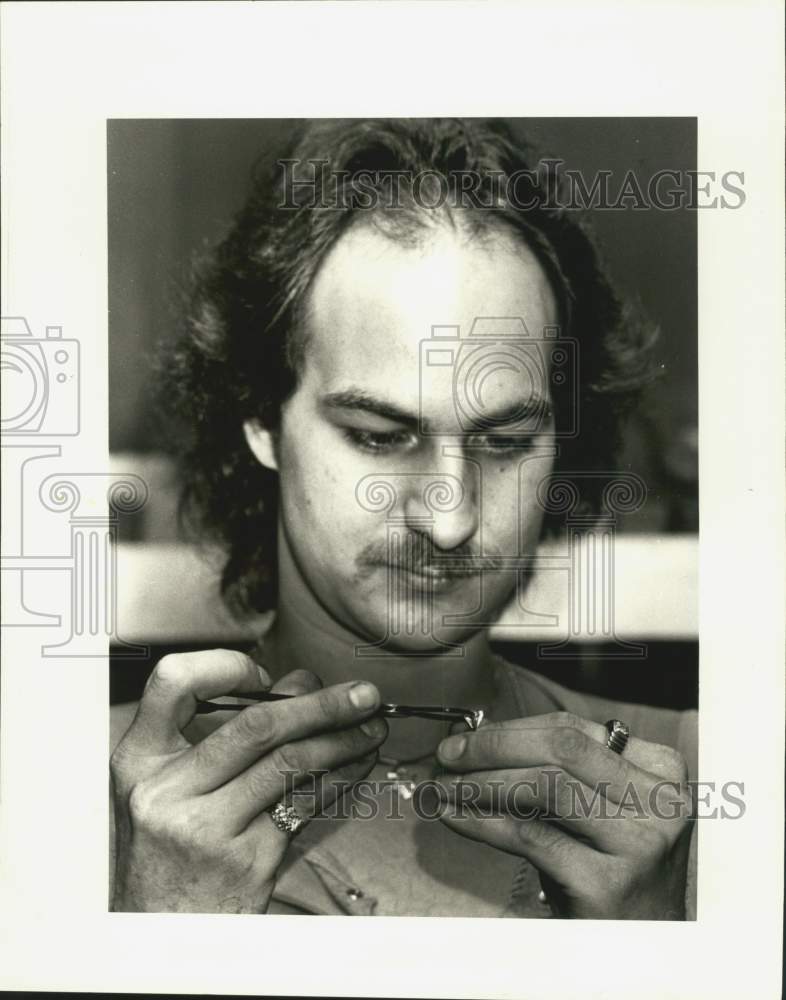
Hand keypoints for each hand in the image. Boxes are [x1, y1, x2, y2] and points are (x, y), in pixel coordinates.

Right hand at [110, 649, 386, 912]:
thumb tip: (300, 688)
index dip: (226, 666)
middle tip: (363, 694)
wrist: (159, 933)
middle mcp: (167, 790)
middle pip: (256, 726)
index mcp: (138, 759)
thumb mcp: (172, 786)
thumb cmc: (170, 848)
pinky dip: (341, 777)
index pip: (172, 681)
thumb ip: (220, 735)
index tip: (265, 677)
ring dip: (343, 740)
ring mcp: (207, 828)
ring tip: (372, 727)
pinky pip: (305, 803)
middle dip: (321, 704)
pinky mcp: (247, 860)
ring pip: (291, 763)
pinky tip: (359, 765)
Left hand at [434, 712, 692, 918]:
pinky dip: (483, 823)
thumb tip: (477, 739)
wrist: (643, 947)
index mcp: (659, 769)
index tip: (466, 736)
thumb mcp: (596, 809)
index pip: (573, 729)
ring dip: (482, 783)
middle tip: (448, 754)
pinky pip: (530, 838)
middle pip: (560, 749)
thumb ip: (554, 770)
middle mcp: (659, 801)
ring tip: (444, 788)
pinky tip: (456, 818)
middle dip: (494, 746)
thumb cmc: (608, 868)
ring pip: (545, 787)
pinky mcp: (607, 883)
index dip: (511, 730)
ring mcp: (638, 842)